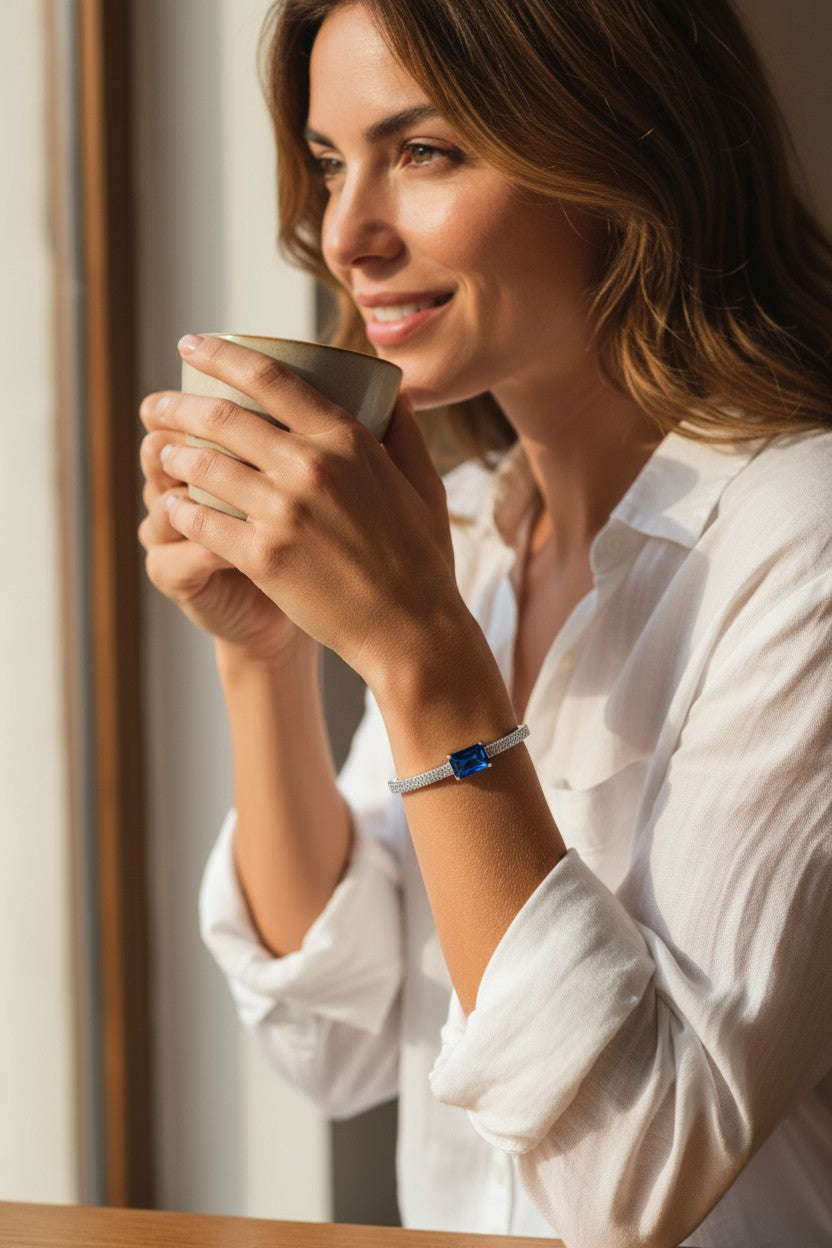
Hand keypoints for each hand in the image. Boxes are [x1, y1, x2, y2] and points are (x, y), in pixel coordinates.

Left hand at [139, 334, 458, 684]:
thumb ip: (405, 430)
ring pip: (204, 468)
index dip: (220, 354)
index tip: (191, 344)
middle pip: (222, 417)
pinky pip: (202, 523)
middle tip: (157, 404)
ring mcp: (283, 513)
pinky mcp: (262, 558)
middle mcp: (310, 467)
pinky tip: (170, 505)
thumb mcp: (425, 483)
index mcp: (348, 440)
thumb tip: (396, 388)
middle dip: (178, 405)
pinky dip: (179, 510)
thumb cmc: (422, 559)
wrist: (412, 631)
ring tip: (162, 454)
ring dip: (173, 456)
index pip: (269, 377)